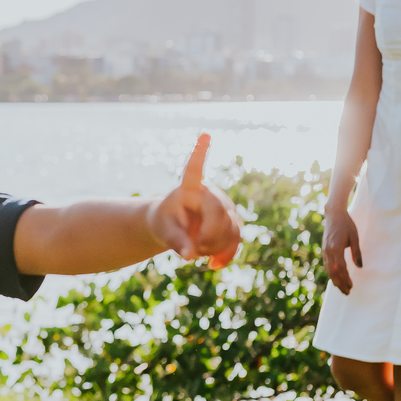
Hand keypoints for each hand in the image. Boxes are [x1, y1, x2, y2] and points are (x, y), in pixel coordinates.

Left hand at [146, 132, 240, 266]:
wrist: (174, 228)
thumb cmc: (164, 223)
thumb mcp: (163, 231)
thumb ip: (175, 241)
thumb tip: (189, 255)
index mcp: (190, 188)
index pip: (195, 170)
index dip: (200, 154)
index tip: (204, 134)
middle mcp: (212, 193)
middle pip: (220, 214)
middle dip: (208, 238)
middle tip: (192, 252)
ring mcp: (225, 208)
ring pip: (231, 230)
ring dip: (214, 248)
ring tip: (197, 254)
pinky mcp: (233, 223)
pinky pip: (236, 240)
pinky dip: (226, 255)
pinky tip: (214, 266)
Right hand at [322, 207, 361, 293]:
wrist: (333, 215)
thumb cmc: (346, 224)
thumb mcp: (354, 237)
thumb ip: (357, 252)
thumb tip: (360, 267)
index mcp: (335, 247)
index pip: (340, 268)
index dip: (345, 278)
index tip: (351, 286)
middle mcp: (328, 251)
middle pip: (332, 272)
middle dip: (340, 283)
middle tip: (347, 292)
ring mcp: (324, 251)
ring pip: (328, 270)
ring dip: (335, 281)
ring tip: (342, 289)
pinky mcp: (324, 251)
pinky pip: (327, 266)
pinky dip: (332, 274)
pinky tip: (337, 279)